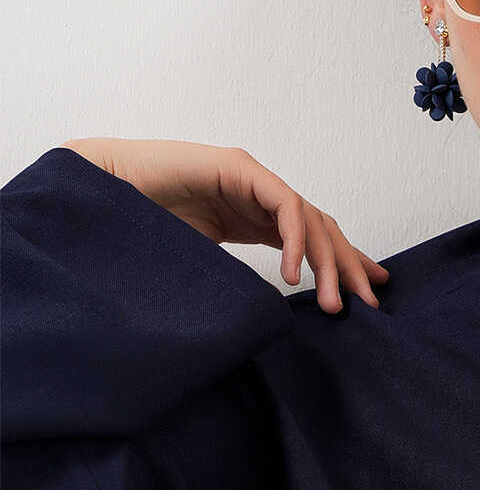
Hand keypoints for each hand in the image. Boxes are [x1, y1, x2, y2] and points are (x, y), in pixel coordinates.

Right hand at [58, 138, 388, 314]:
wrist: (102, 193)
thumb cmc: (145, 230)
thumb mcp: (207, 265)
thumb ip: (238, 281)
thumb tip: (262, 320)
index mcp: (255, 215)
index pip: (314, 238)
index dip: (344, 264)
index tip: (368, 296)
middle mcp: (261, 194)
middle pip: (323, 228)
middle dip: (348, 267)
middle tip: (367, 305)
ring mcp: (252, 178)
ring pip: (309, 219)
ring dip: (326, 263)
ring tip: (331, 303)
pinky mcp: (239, 169)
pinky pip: (283, 206)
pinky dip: (294, 241)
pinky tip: (293, 275)